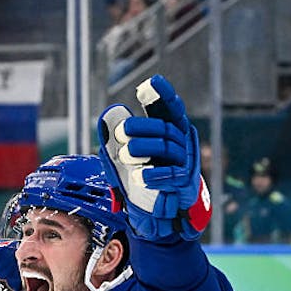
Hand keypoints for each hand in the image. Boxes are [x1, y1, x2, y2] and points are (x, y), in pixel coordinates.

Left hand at [97, 75, 209, 240]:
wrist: (166, 209)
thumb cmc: (147, 175)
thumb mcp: (130, 157)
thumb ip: (118, 141)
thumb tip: (104, 122)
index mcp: (171, 131)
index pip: (170, 109)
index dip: (164, 95)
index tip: (152, 82)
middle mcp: (182, 142)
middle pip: (164, 128)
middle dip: (142, 127)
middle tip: (122, 131)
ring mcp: (185, 161)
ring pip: (167, 148)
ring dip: (143, 149)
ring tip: (125, 154)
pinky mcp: (184, 182)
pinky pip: (171, 175)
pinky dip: (154, 174)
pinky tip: (139, 176)